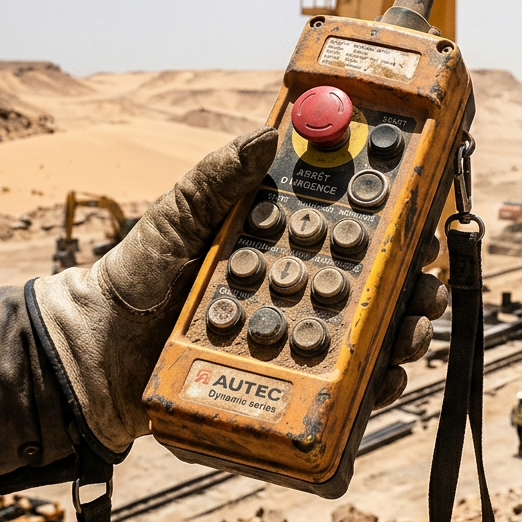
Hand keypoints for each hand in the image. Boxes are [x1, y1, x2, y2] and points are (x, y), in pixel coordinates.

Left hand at [29, 126, 441, 452]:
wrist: (96, 354)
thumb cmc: (137, 279)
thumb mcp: (177, 217)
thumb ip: (218, 176)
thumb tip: (267, 133)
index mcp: (284, 245)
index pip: (355, 229)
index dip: (396, 223)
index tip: (421, 218)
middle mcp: (302, 292)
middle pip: (379, 285)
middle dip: (416, 282)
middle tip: (425, 283)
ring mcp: (299, 341)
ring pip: (372, 336)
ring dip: (406, 331)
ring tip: (410, 331)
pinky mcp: (290, 387)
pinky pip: (343, 388)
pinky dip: (373, 384)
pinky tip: (385, 377)